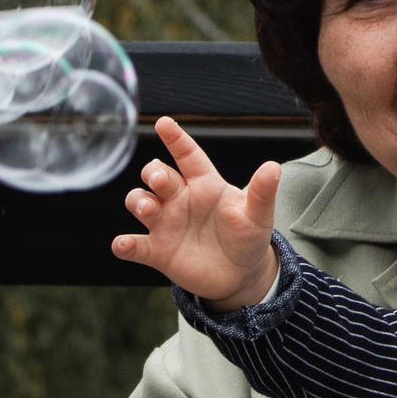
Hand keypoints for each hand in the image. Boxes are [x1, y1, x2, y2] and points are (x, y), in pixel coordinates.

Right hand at [110, 117, 281, 308]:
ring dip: (138, 202)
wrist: (241, 274)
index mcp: (204, 184)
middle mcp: (180, 199)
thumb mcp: (258, 215)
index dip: (176, 139)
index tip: (164, 122)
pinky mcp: (158, 251)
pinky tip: (123, 245)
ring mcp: (166, 223)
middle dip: (153, 172)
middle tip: (159, 180)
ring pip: (139, 202)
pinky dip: (125, 244)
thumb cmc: (247, 235)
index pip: (188, 155)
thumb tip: (274, 167)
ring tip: (150, 210)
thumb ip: (262, 192)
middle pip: (157, 175)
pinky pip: (135, 245)